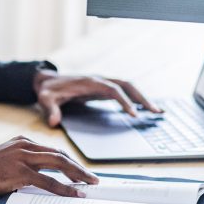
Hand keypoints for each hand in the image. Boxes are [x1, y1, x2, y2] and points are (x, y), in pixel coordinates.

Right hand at [0, 135, 98, 197]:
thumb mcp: (7, 158)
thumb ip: (25, 161)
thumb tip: (44, 176)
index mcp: (23, 141)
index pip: (52, 150)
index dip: (69, 161)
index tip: (79, 170)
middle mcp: (26, 146)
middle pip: (59, 155)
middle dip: (78, 167)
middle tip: (92, 177)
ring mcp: (24, 158)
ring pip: (58, 164)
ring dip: (77, 175)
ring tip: (89, 184)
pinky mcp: (21, 173)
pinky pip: (48, 181)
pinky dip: (64, 188)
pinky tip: (74, 193)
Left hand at [33, 70, 161, 126]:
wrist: (46, 80)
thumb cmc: (47, 90)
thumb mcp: (45, 99)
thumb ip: (50, 109)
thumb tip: (53, 122)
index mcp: (89, 83)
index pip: (112, 90)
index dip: (124, 101)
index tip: (134, 114)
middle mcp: (99, 80)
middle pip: (127, 85)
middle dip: (142, 98)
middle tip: (156, 112)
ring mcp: (102, 83)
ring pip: (128, 87)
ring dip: (143, 98)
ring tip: (157, 112)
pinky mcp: (103, 89)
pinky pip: (124, 92)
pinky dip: (136, 99)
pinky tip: (144, 109)